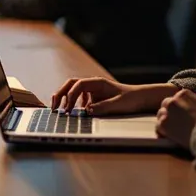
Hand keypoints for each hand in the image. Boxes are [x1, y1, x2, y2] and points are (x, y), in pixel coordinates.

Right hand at [50, 78, 177, 114]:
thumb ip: (103, 107)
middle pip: (70, 84)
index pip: (77, 85)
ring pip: (72, 90)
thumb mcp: (118, 104)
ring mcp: (93, 91)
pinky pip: (79, 98)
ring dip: (64, 98)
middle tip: (53, 107)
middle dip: (60, 94)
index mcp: (98, 83)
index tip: (67, 109)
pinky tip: (76, 112)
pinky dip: (73, 104)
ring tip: (60, 110)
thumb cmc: (132, 99)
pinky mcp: (94, 97)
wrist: (141, 98)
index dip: (70, 96)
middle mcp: (93, 85)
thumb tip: (87, 110)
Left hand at [155, 89, 195, 146]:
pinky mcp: (163, 124)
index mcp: (183, 94)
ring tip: (176, 130)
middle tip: (177, 123)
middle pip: (166, 105)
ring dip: (166, 121)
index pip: (176, 98)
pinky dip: (163, 132)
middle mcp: (173, 100)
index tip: (183, 115)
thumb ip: (195, 100)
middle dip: (170, 112)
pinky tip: (172, 136)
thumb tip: (191, 101)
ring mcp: (167, 112)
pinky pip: (158, 126)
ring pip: (160, 115)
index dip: (178, 108)